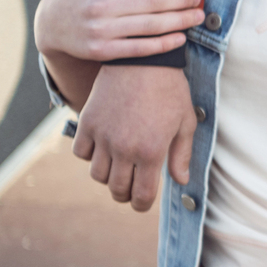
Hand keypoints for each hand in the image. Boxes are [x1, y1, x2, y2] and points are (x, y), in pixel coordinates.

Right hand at [35, 0, 202, 60]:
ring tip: (198, 16)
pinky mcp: (102, 51)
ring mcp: (101, 30)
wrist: (53, 23)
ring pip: (151, 26)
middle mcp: (100, 5)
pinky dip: (164, 44)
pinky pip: (140, 49)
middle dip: (183, 0)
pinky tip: (181, 37)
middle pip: (154, 2)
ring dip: (181, 21)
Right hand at [72, 65, 196, 210]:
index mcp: (151, 152)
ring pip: (97, 175)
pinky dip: (89, 156)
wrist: (143, 61)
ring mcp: (102, 137)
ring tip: (119, 169)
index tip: (142, 203)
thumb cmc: (171, 91)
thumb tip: (181, 180)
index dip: (141, 204)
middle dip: (125, 195)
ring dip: (108, 177)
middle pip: (117, 189)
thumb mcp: (185, 123)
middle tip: (131, 189)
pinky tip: (102, 149)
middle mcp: (124, 149)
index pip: (141, 195)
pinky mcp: (87, 123)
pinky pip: (80, 153)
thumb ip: (182, 155)